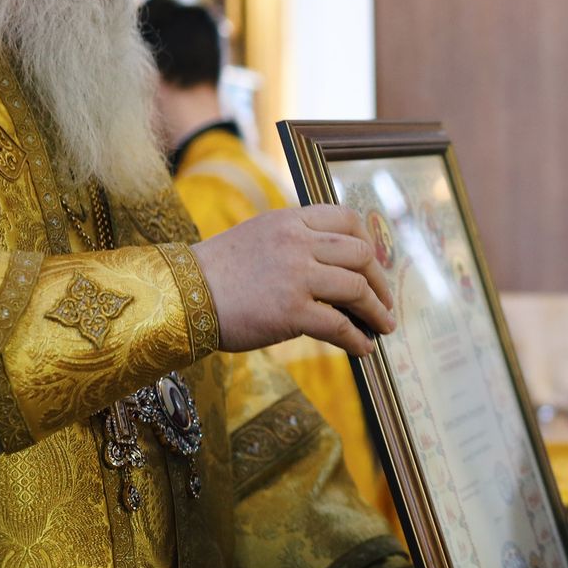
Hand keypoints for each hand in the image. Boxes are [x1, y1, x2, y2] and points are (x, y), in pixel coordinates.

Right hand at [191, 205, 395, 357]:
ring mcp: (296, 276)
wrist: (182, 296)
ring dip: (377, 311)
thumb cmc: (219, 273)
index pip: (347, 219)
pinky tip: (363, 348)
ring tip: (383, 327)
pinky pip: (340, 325)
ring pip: (357, 289)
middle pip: (361, 255)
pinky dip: (358, 339)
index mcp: (290, 220)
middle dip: (380, 281)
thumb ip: (295, 240)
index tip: (374, 264)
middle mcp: (297, 242)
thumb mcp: (259, 236)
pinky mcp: (292, 311)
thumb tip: (336, 263)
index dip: (368, 243)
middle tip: (385, 301)